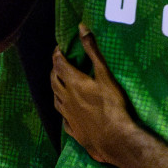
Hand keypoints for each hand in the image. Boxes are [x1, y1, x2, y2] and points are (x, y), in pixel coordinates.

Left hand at [51, 25, 135, 163]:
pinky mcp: (73, 130)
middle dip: (55, 69)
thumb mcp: (105, 74)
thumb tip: (81, 28)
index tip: (61, 47)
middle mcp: (65, 98)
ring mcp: (68, 115)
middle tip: (60, 63)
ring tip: (61, 83)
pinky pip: (63, 118)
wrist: (113, 139)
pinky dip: (64, 110)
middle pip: (54, 80)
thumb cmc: (112, 105)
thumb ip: (93, 51)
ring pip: (56, 98)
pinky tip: (68, 112)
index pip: (59, 63)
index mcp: (73, 83)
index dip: (58, 54)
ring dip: (56, 88)